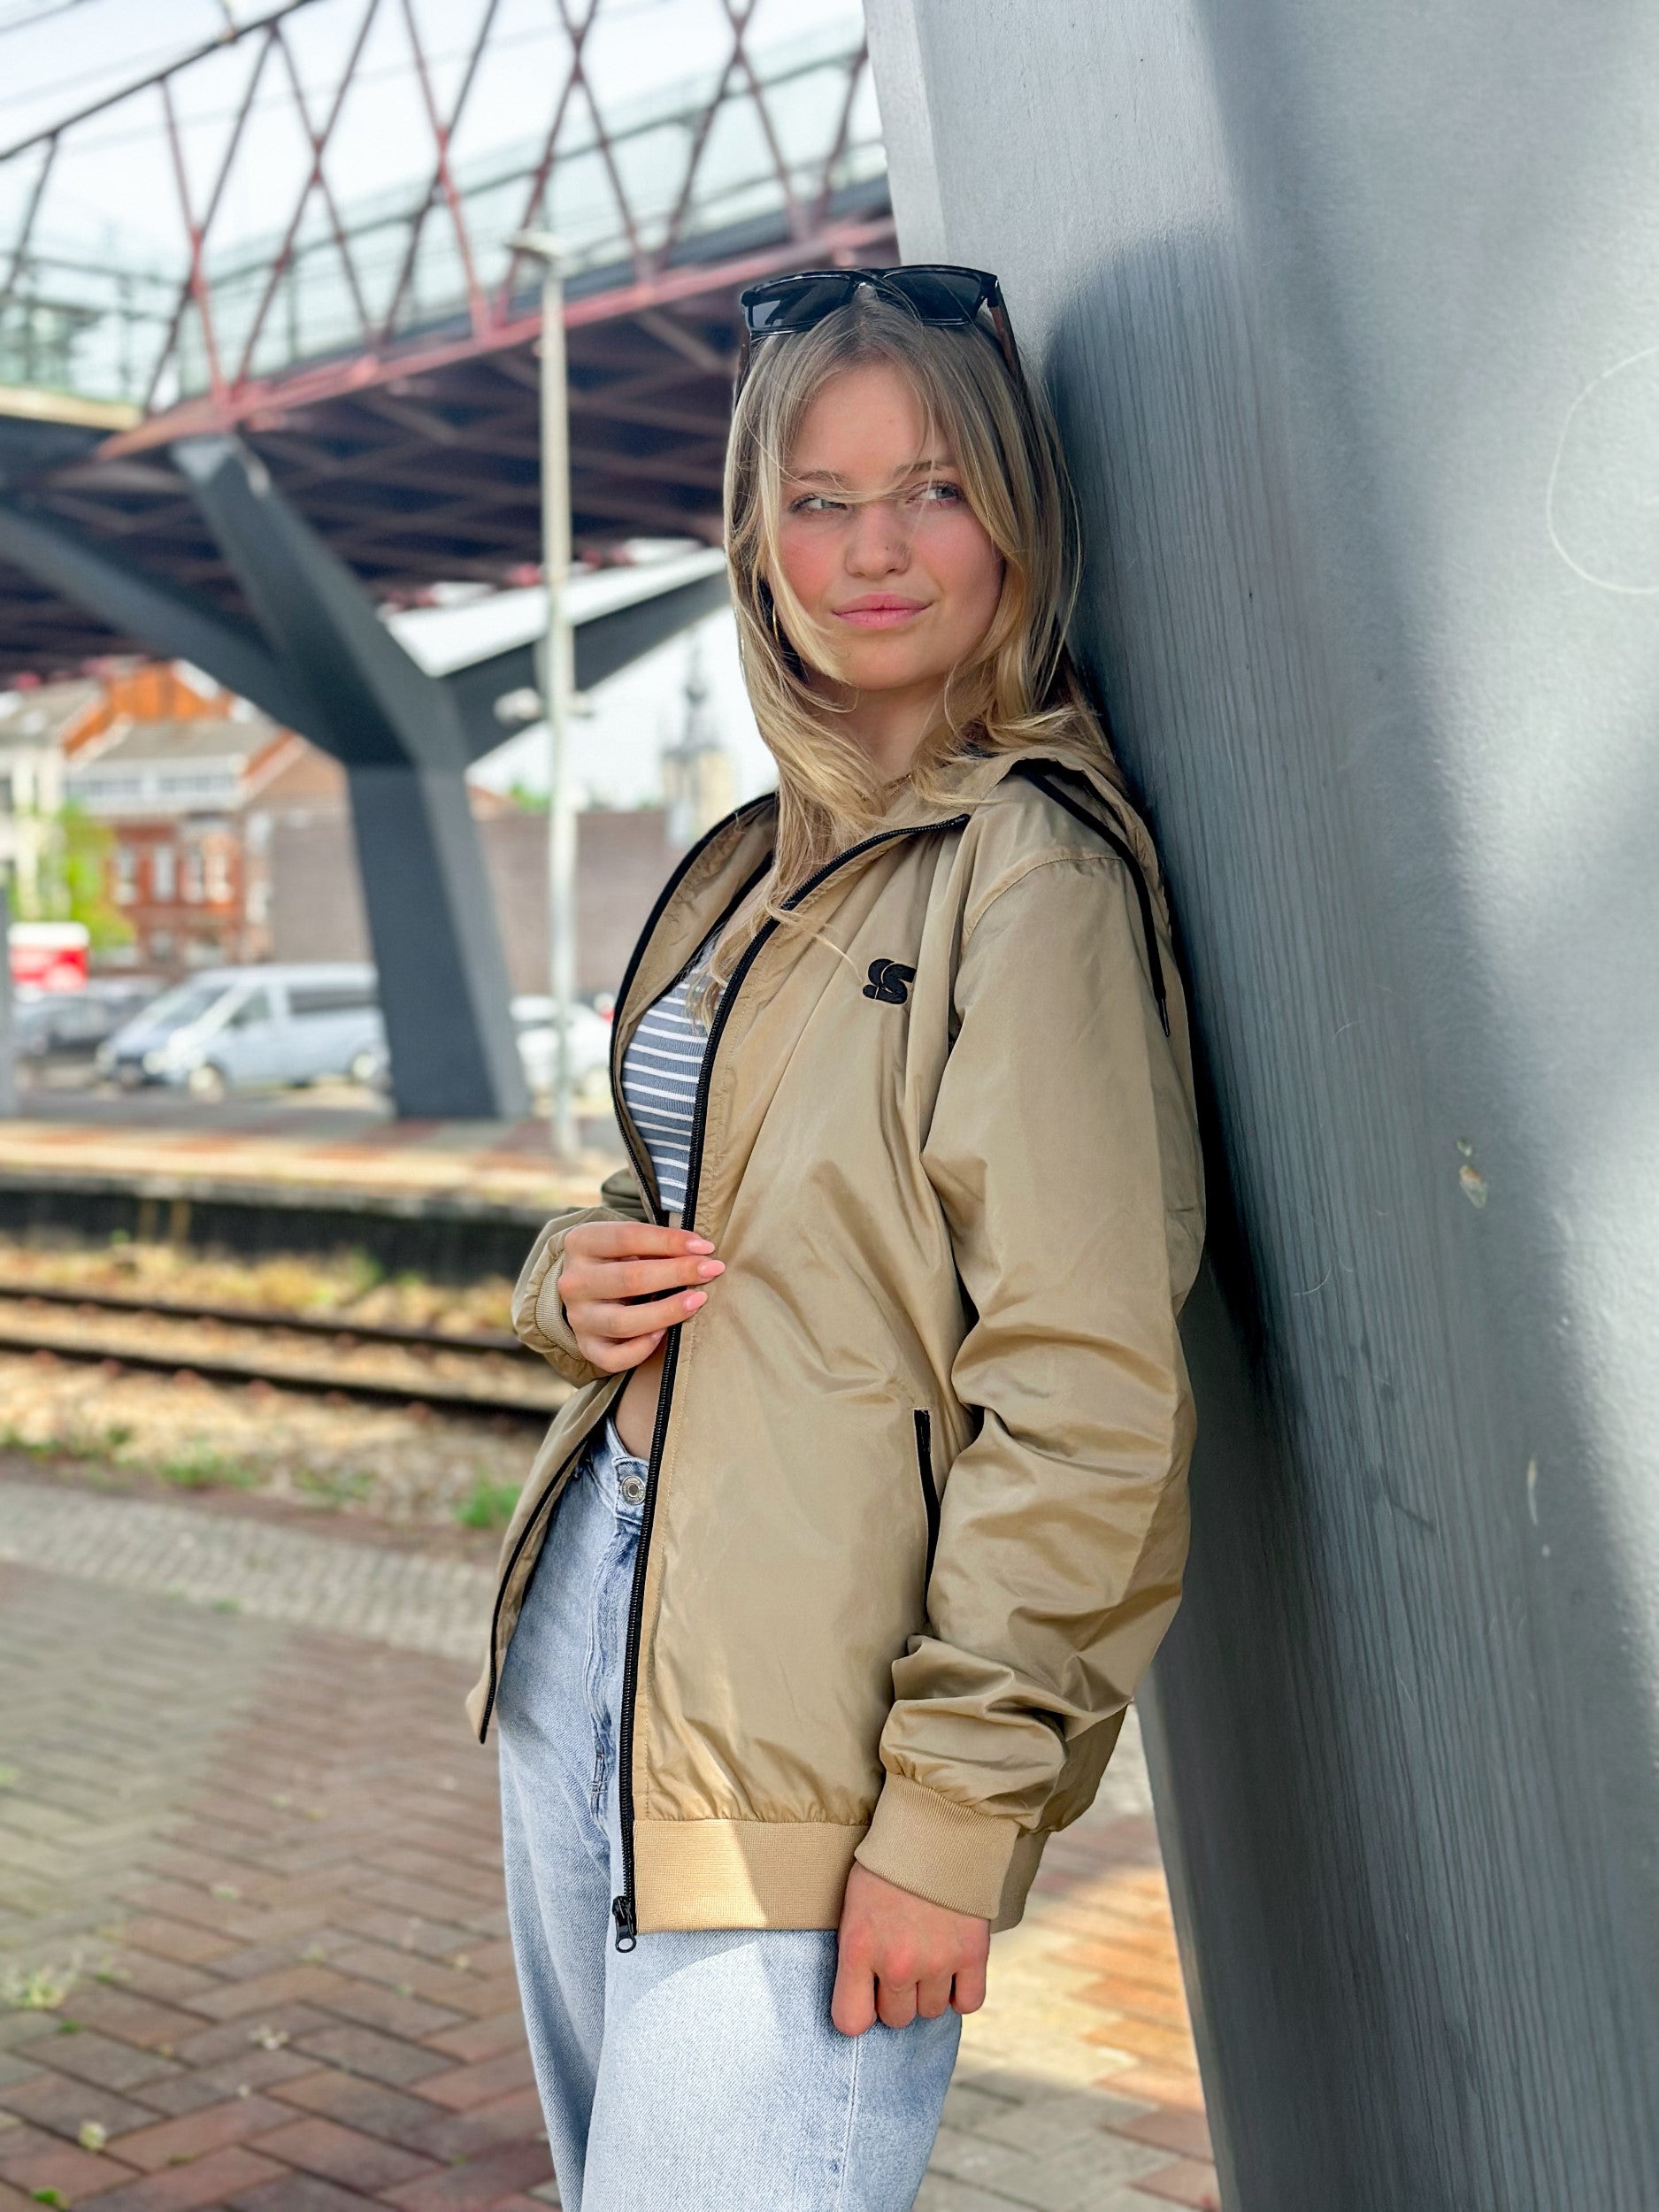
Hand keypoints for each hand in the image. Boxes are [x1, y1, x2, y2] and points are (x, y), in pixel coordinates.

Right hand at [558, 1221, 723, 1373]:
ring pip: (623, 1322)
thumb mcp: (629, 1242)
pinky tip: (664, 1334)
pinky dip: (641, 1349)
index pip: (628, 1237)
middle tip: (711, 1271)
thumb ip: (656, 1245)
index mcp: (581, 1243)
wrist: (587, 1288)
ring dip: (667, 1312)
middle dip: (677, 1274)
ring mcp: (578, 1317)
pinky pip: (614, 1358)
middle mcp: (574, 1281)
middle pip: (629, 1279)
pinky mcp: (587, 1346)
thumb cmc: (619, 1259)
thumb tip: (700, 1252)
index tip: (705, 1246)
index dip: (670, 1241)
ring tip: (697, 1301)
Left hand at [831, 1862, 989, 2035]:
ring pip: (931, 2012)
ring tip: (928, 1956)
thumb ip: (856, 1951)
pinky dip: (962, 1992)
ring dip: (929, 1991)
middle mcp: (898, 1963)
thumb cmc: (887, 1863)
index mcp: (859, 1948)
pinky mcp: (973, 1954)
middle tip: (900, 1962)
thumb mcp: (853, 1903)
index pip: (850, 2022)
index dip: (858, 2012)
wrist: (935, 1825)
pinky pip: (969, 2003)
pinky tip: (954, 1969)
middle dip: (896, 1996)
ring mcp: (938, 1961)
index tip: (864, 1997)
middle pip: (896, 2018)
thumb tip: (863, 1994)